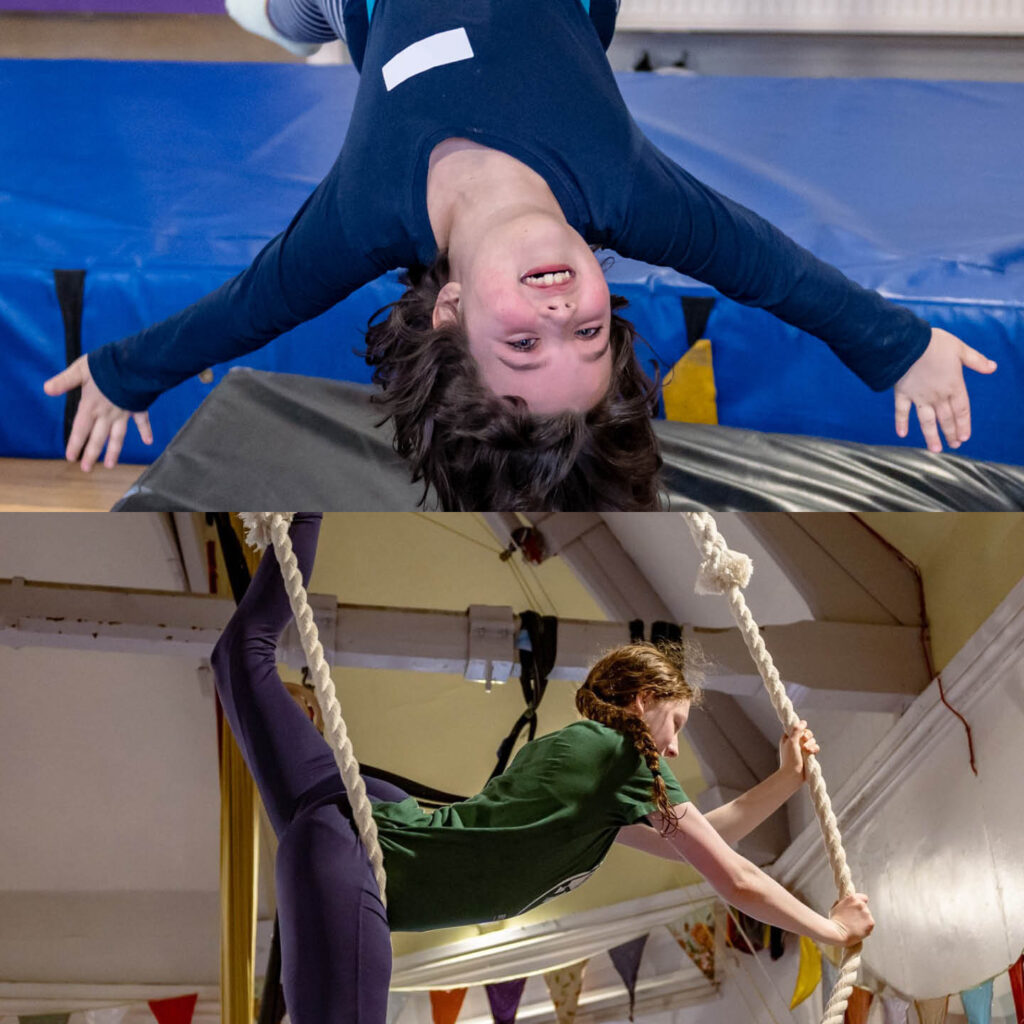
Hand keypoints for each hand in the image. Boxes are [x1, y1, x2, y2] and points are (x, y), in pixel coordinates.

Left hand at [43, 355, 152, 471]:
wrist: (134, 363)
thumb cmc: (106, 364)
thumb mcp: (80, 369)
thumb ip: (65, 380)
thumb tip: (46, 389)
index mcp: (91, 406)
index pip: (80, 429)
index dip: (75, 443)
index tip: (71, 457)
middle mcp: (107, 413)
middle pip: (98, 438)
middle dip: (92, 454)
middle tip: (87, 469)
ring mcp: (123, 412)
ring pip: (118, 436)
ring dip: (114, 451)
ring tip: (110, 466)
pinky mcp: (138, 406)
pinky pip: (142, 421)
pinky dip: (146, 430)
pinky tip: (148, 441)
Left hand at [779, 719, 817, 780]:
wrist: (794, 775)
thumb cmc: (790, 758)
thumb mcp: (791, 742)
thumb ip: (796, 730)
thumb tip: (803, 722)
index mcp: (788, 738)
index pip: (798, 728)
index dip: (801, 730)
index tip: (801, 734)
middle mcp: (795, 742)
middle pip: (806, 733)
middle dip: (807, 736)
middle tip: (804, 740)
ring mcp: (802, 749)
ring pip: (812, 740)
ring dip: (810, 744)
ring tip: (806, 750)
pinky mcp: (809, 755)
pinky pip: (815, 748)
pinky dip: (814, 749)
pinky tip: (811, 752)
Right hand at [829, 893, 873, 946]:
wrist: (837, 933)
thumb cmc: (834, 922)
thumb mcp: (835, 907)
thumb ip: (843, 903)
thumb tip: (845, 904)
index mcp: (852, 898)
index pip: (863, 897)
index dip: (861, 902)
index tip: (858, 907)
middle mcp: (861, 904)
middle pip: (865, 908)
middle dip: (861, 913)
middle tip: (854, 920)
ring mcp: (867, 913)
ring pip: (868, 917)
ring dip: (864, 921)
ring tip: (855, 926)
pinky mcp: (871, 923)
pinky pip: (870, 925)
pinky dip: (867, 928)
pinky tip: (859, 930)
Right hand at [893, 328, 996, 453]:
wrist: (908, 344)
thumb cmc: (935, 344)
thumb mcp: (960, 348)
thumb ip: (976, 360)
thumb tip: (992, 367)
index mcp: (953, 386)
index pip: (961, 410)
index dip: (963, 425)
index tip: (964, 438)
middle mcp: (937, 396)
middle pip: (946, 418)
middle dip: (951, 433)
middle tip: (953, 445)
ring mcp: (919, 397)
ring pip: (927, 420)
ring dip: (931, 436)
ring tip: (935, 449)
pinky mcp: (903, 394)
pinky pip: (902, 411)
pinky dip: (901, 422)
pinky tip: (902, 434)